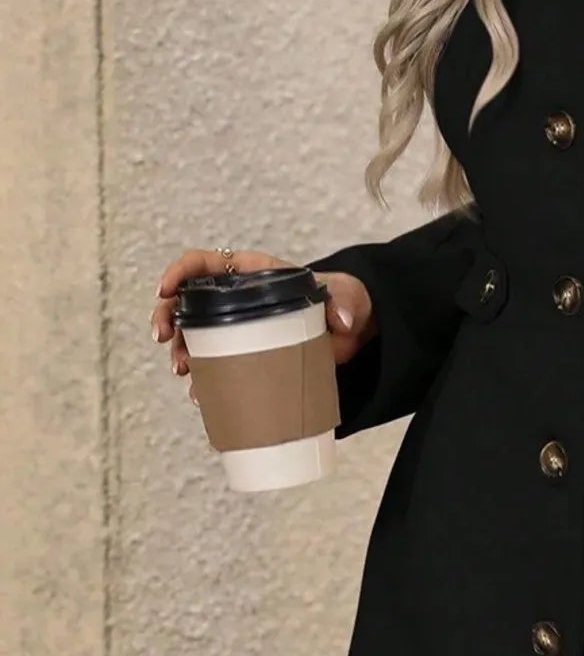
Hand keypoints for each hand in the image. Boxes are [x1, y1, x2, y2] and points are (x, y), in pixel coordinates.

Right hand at [151, 247, 373, 401]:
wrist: (348, 333)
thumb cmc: (339, 302)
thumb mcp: (345, 296)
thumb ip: (344, 303)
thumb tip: (342, 320)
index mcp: (250, 272)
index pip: (202, 263)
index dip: (178, 272)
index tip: (166, 290)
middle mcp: (235, 297)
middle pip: (186, 300)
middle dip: (166, 317)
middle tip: (163, 339)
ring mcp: (235, 326)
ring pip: (193, 333)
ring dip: (180, 351)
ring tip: (183, 371)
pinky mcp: (243, 353)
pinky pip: (214, 362)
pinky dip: (203, 377)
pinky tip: (200, 393)